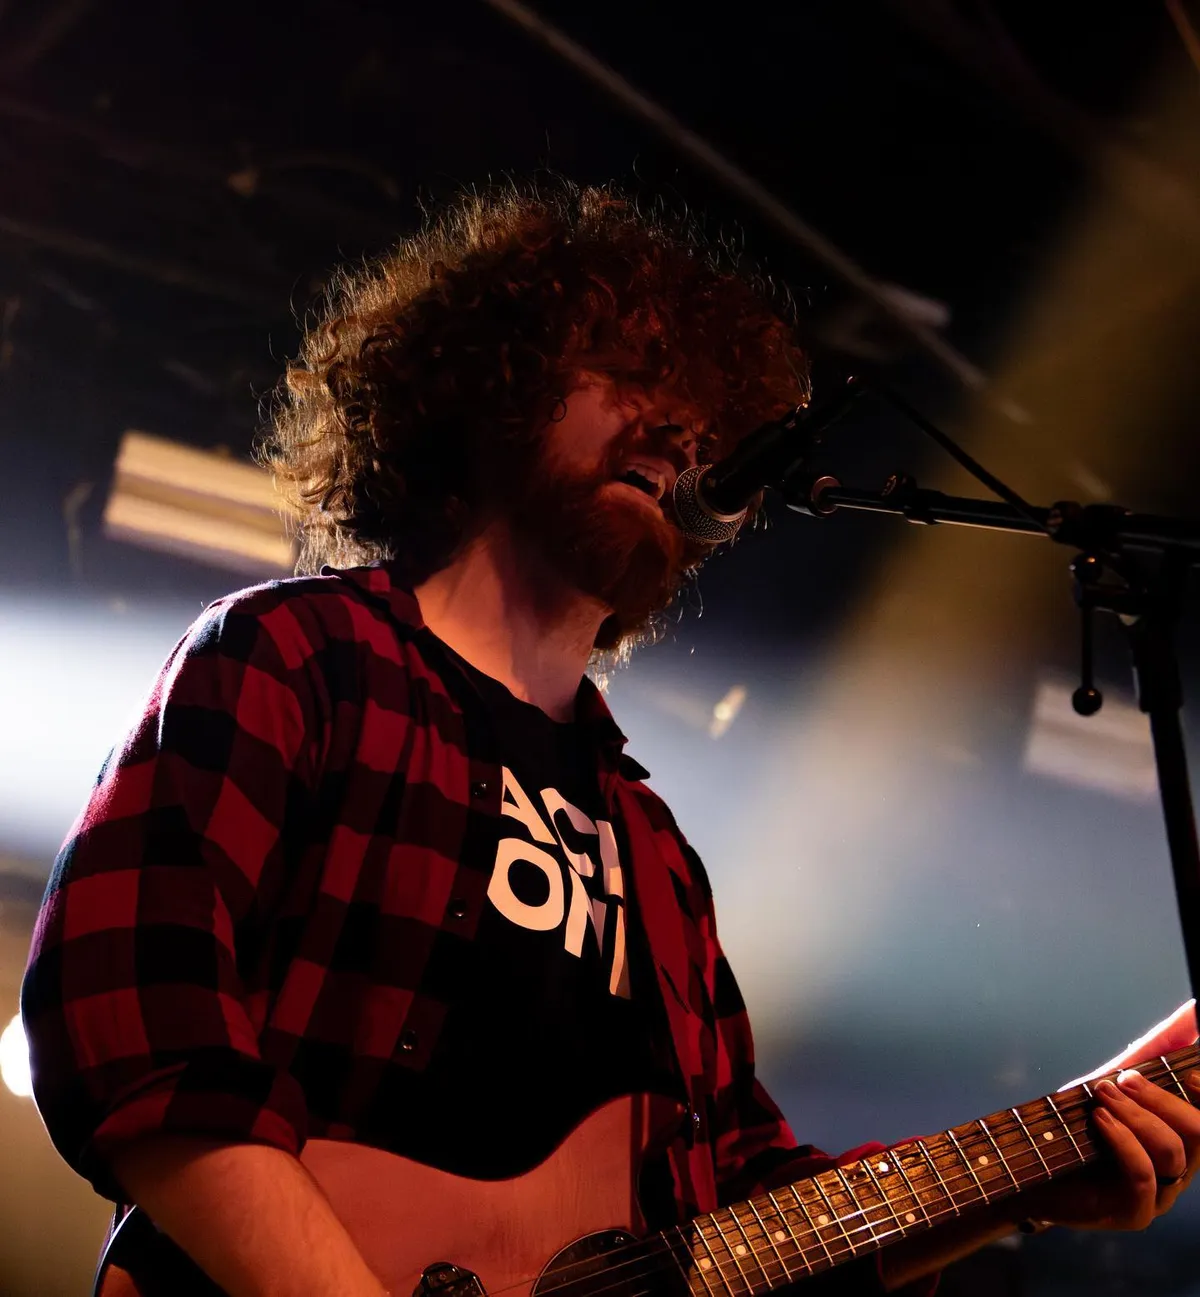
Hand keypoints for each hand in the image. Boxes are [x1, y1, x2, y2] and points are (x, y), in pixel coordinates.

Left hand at [1020, 1000, 1199, 1230]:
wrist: (1028, 1163)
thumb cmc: (1078, 1119)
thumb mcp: (1115, 1075)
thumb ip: (1157, 1047)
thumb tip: (1195, 1010)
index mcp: (1180, 1137)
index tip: (1189, 1073)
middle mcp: (1178, 1168)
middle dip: (1164, 1098)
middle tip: (1124, 1079)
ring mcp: (1160, 1194)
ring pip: (1172, 1153)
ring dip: (1137, 1114)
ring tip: (1103, 1094)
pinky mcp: (1132, 1213)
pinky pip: (1143, 1177)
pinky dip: (1123, 1141)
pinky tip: (1100, 1121)